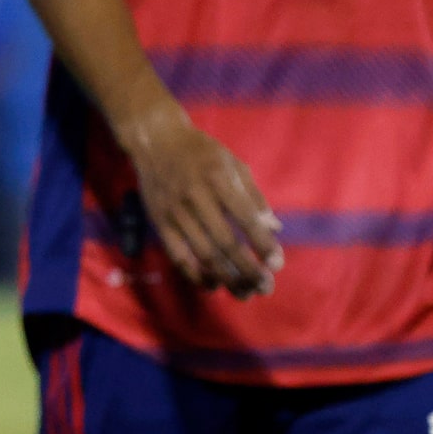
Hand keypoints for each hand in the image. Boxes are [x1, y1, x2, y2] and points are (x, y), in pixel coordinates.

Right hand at [118, 105, 282, 296]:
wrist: (155, 139)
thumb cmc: (201, 151)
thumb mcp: (232, 163)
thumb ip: (253, 195)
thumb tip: (275, 228)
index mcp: (218, 178)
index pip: (246, 218)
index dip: (263, 244)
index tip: (277, 264)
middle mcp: (196, 196)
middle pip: (225, 243)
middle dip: (248, 269)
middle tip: (266, 287)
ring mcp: (175, 211)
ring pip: (203, 254)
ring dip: (227, 279)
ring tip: (246, 293)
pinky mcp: (160, 222)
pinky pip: (178, 256)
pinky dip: (196, 275)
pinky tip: (213, 284)